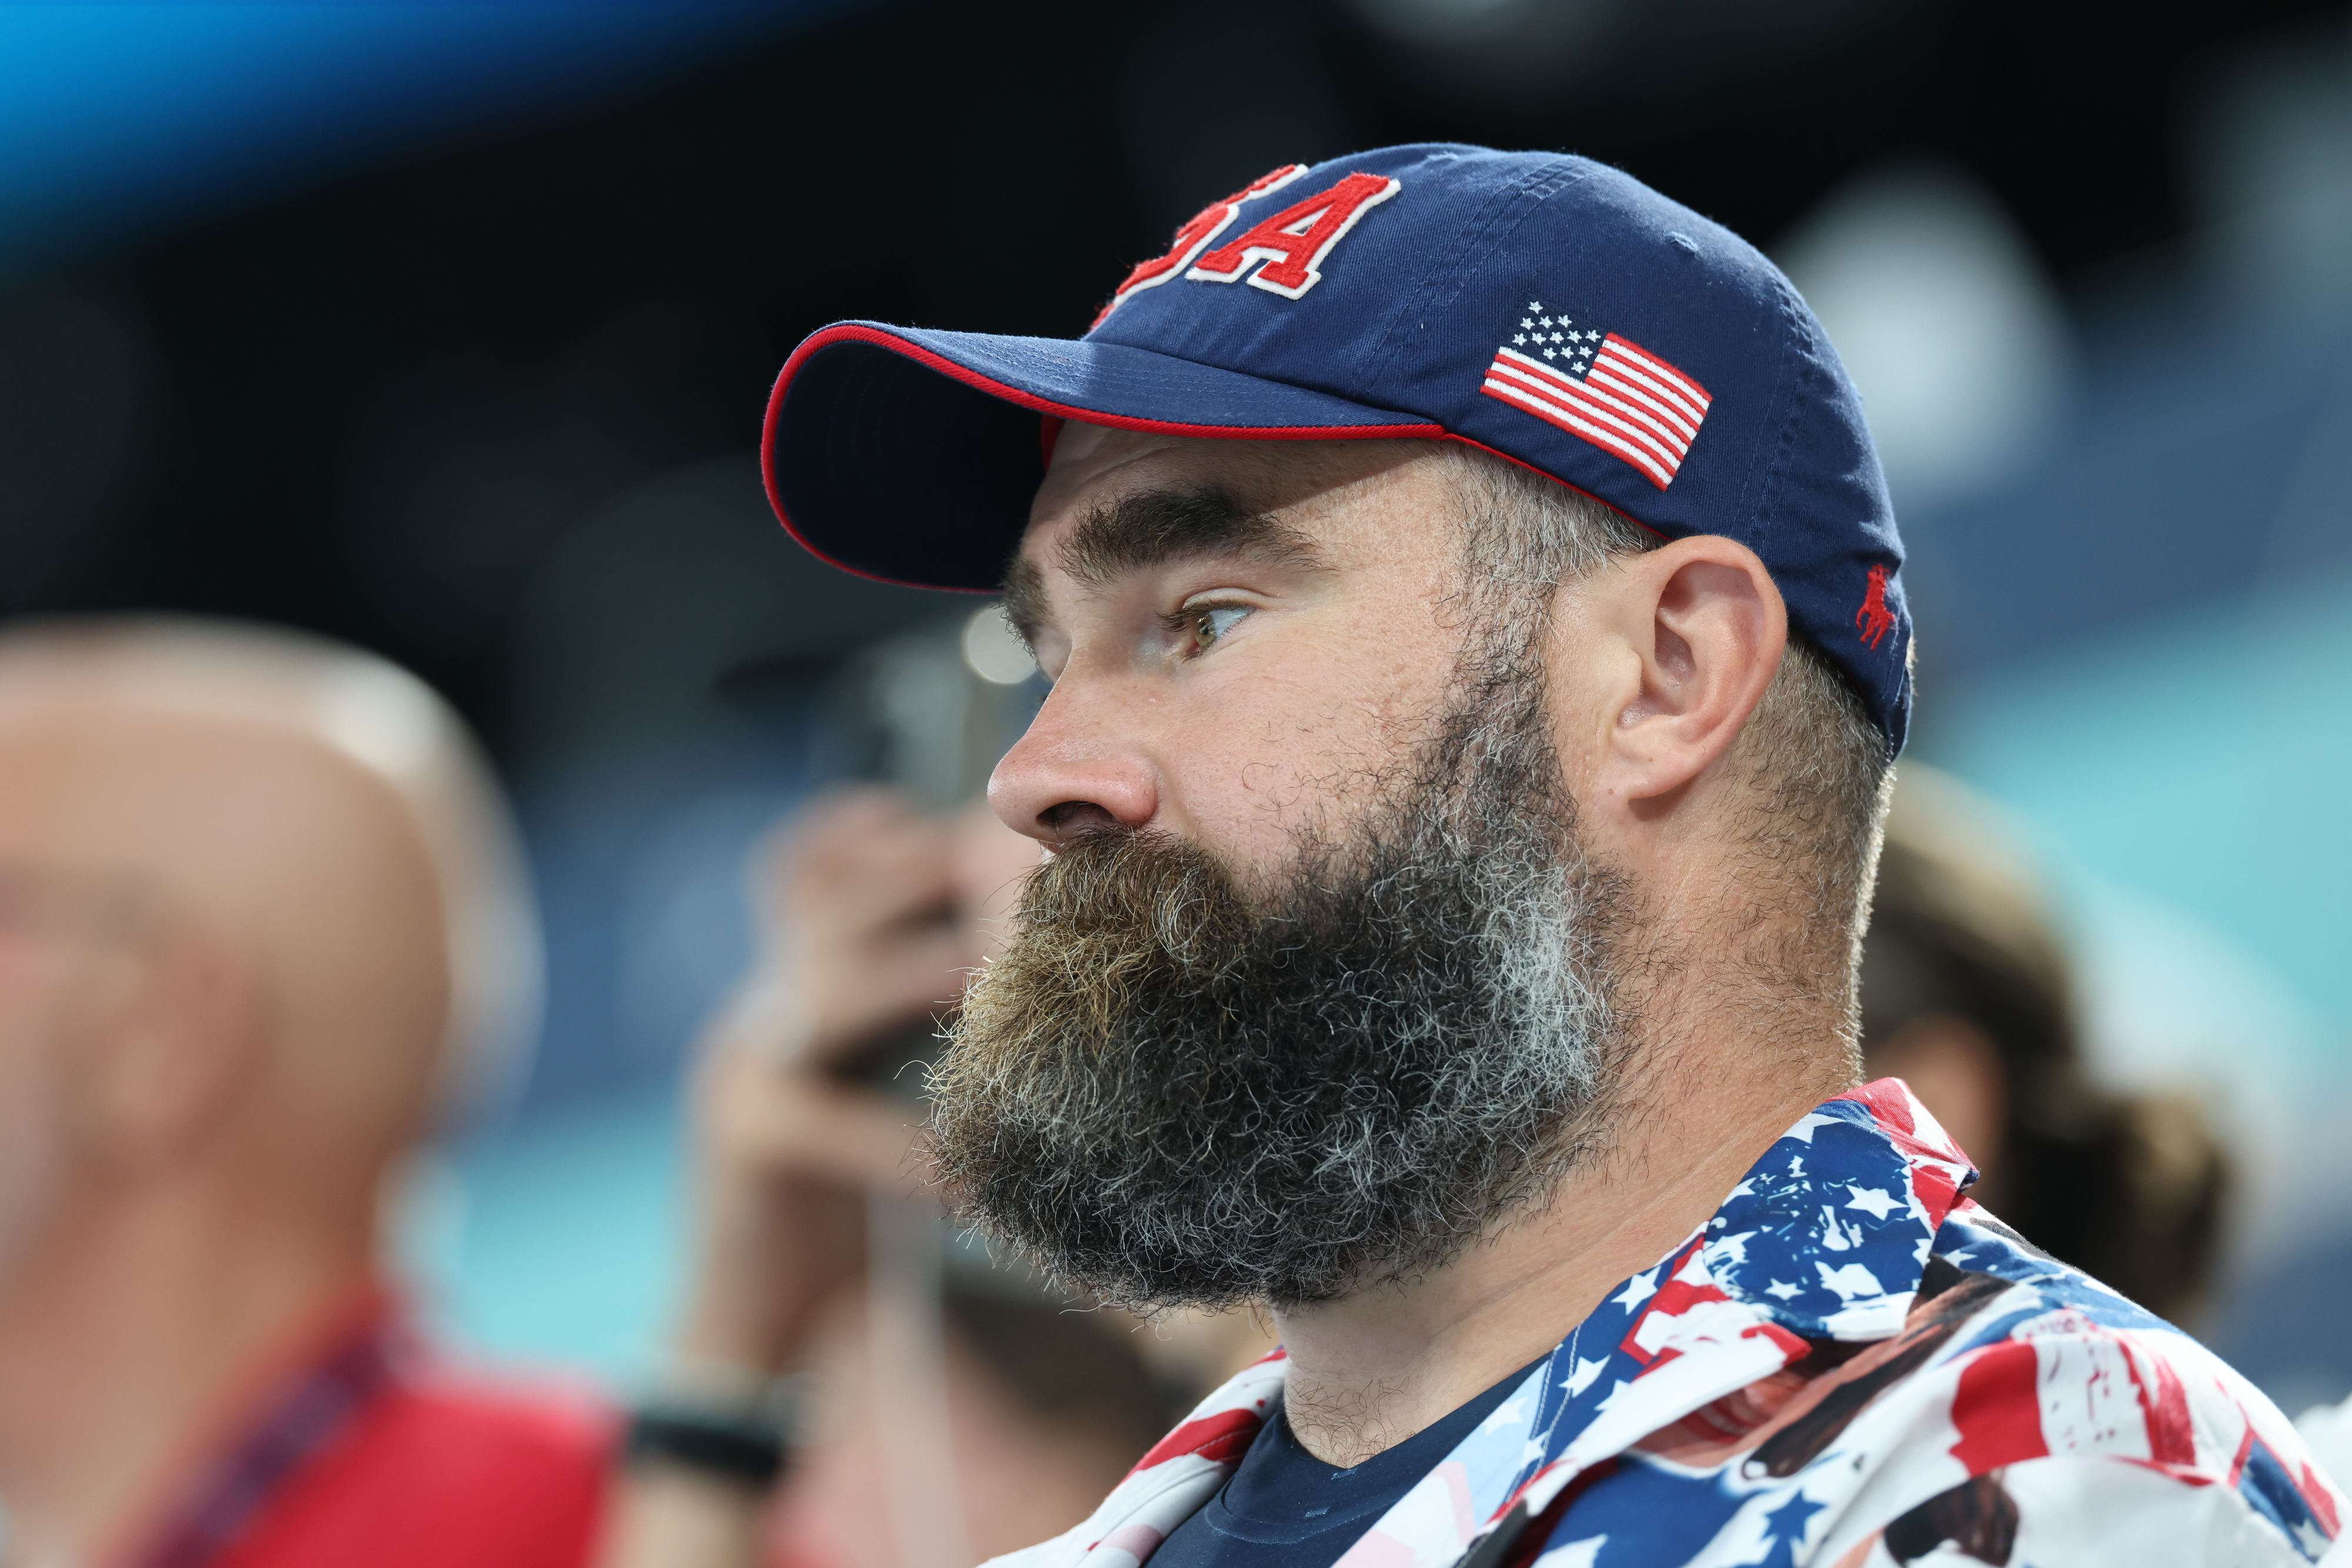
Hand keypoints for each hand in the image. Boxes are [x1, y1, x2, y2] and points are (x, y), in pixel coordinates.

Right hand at [673, 789, 1035, 1371]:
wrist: (759, 1313)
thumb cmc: (845, 1189)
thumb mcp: (874, 1073)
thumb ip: (912, 1003)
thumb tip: (1018, 940)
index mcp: (786, 978)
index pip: (814, 865)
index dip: (886, 833)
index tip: (981, 821)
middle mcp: (759, 1007)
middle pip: (824, 902)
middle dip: (918, 875)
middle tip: (1014, 872)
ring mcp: (740, 1071)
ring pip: (824, 991)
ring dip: (917, 973)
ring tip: (998, 973)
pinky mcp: (745, 1148)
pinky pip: (834, 1127)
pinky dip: (907, 1144)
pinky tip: (972, 1166)